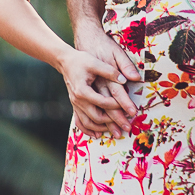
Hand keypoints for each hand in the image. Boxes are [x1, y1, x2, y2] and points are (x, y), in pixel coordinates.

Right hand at [69, 23, 141, 137]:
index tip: (129, 109)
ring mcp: (75, 104)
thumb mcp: (96, 62)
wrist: (65, 61)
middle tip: (126, 127)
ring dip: (102, 128)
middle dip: (113, 123)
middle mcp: (78, 100)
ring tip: (115, 132)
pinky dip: (88, 129)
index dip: (117, 106)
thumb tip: (125, 80)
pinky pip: (80, 121)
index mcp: (83, 90)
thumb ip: (110, 71)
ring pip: (88, 122)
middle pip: (96, 116)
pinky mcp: (75, 105)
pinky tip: (97, 134)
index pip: (103, 103)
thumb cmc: (81, 60)